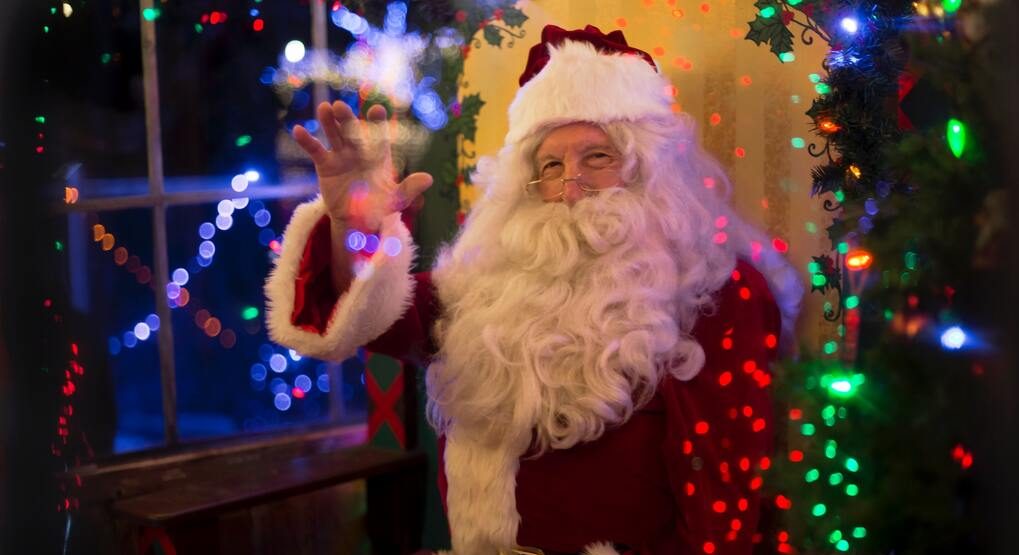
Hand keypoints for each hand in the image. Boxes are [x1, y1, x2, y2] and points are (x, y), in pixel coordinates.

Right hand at [292, 101, 432, 231]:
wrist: (358, 219)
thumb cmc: (380, 206)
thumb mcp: (396, 200)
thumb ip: (409, 188)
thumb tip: (428, 178)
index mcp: (378, 154)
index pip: (379, 134)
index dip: (378, 122)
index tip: (377, 110)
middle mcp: (359, 149)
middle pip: (353, 130)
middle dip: (348, 119)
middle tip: (341, 107)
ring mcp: (341, 155)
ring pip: (334, 134)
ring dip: (328, 122)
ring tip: (324, 108)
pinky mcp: (325, 164)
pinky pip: (316, 150)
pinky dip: (307, 141)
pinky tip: (298, 130)